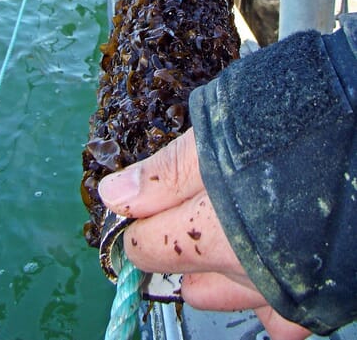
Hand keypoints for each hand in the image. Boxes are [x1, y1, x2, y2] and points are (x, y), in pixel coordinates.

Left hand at [99, 128, 310, 339]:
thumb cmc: (287, 119)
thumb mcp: (215, 134)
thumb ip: (164, 172)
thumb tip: (114, 195)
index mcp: (211, 233)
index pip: (146, 248)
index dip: (139, 226)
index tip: (144, 209)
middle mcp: (249, 274)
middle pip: (189, 279)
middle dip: (179, 249)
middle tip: (193, 211)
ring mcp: (289, 289)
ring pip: (234, 302)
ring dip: (220, 276)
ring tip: (228, 236)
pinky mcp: (324, 293)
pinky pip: (285, 321)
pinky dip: (268, 300)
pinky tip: (267, 269)